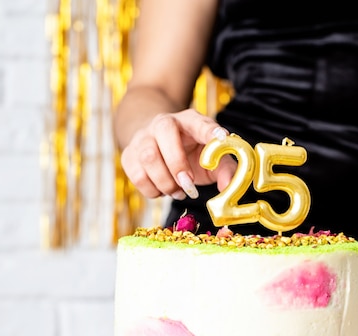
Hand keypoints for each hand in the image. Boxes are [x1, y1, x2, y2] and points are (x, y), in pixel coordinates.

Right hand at [120, 109, 236, 199]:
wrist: (157, 144)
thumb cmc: (192, 152)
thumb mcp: (212, 158)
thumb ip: (225, 169)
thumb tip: (228, 186)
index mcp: (190, 121)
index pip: (201, 122)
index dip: (210, 130)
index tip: (221, 138)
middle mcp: (164, 123)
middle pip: (164, 133)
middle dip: (177, 164)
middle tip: (189, 187)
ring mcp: (143, 137)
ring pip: (148, 158)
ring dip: (165, 183)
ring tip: (178, 191)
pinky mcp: (128, 155)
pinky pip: (136, 175)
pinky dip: (152, 190)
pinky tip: (163, 190)